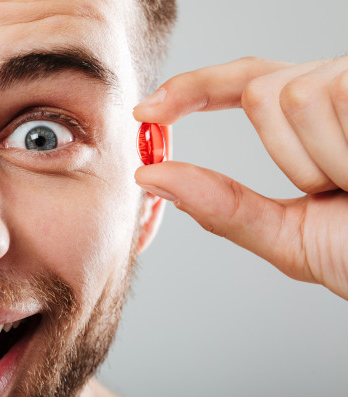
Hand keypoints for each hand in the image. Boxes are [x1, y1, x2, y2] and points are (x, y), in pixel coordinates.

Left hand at [133, 57, 347, 299]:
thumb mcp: (290, 236)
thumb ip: (221, 206)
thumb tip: (151, 177)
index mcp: (315, 120)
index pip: (245, 82)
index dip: (193, 88)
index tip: (147, 111)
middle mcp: (341, 88)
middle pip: (261, 90)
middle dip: (287, 154)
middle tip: (340, 189)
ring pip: (293, 94)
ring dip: (323, 160)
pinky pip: (334, 97)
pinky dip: (346, 154)